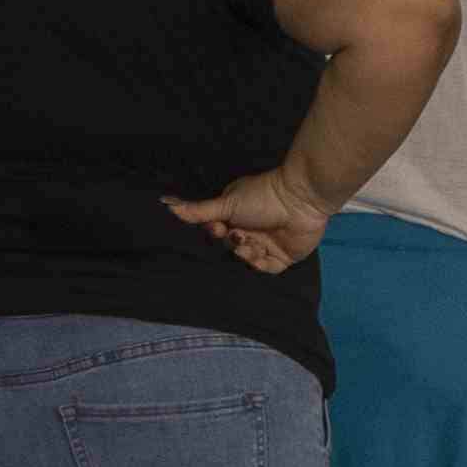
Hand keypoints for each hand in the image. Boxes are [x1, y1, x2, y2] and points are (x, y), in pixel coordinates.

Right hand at [167, 164, 334, 274]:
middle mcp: (252, 229)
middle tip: (239, 236)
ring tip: (252, 242)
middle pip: (232, 248)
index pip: (219, 232)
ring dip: (247, 253)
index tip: (218, 229)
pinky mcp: (284, 257)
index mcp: (238, 215)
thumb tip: (166, 204)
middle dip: (233, 244)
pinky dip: (261, 265)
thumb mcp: (227, 203)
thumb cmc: (262, 197)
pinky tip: (261, 255)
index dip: (216, 233)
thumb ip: (199, 210)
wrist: (300, 200)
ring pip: (248, 259)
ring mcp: (268, 243)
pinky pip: (267, 269)